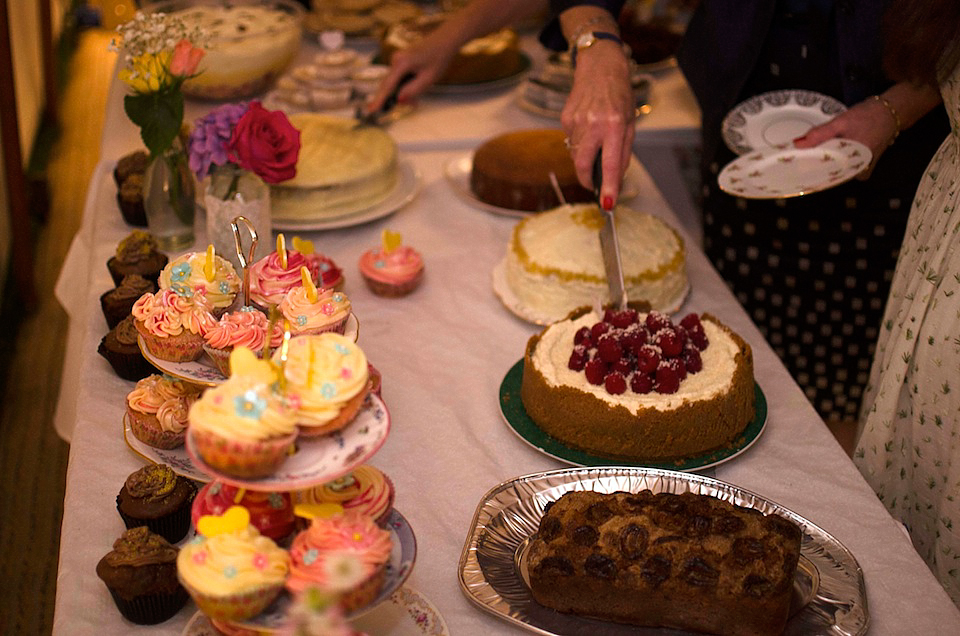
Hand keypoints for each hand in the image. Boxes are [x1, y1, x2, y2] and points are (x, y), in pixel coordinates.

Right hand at [364, 30, 460, 114]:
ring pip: (395, 82)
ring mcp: (397, 60)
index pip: (387, 86)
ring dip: (404, 92)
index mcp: (401, 64)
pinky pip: (399, 77)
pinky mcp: (401, 61)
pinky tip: (417, 89)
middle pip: (389, 85)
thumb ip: (413, 90)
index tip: (371, 110)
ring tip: (418, 99)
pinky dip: (405, 86)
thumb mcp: (429, 79)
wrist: (445, 40)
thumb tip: (399, 100)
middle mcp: (396, 60)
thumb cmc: (439, 58)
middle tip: (414, 105)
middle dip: (398, 98)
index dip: (379, 100)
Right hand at [560, 40, 635, 207]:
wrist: (600, 66)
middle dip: (587, 179)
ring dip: (585, 157)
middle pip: (582, 165)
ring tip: (596, 139)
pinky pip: (571, 141)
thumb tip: (615, 178)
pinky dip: (580, 142)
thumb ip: (623, 152)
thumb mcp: (631, 122)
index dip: (609, 186)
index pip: (610, 164)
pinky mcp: (565, 118)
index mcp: (614, 125)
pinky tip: (587, 127)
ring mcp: (576, 121)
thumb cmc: (619, 94)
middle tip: (594, 184)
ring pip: (576, 154)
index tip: (607, 203)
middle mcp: (593, 123)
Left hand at [792, 97, 897, 178]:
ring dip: (824, 165)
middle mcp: (859, 171)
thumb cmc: (867, 116)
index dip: (809, 174)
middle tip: (797, 164)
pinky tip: (822, 154)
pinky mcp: (864, 163)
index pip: (827, 177)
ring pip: (838, 171)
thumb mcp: (841, 122)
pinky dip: (834, 161)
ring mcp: (863, 168)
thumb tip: (797, 144)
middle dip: (815, 170)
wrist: (892, 110)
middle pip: (832, 175)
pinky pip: (845, 166)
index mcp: (855, 165)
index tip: (795, 171)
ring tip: (806, 160)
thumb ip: (820, 134)